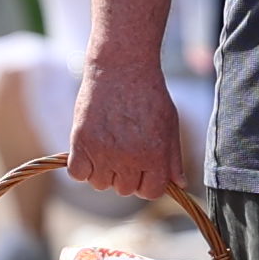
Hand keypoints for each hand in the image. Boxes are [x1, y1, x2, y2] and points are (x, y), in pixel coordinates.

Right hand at [68, 56, 184, 203]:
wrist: (122, 67)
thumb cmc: (149, 94)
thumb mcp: (169, 125)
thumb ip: (172, 158)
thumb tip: (180, 184)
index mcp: (154, 157)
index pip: (150, 192)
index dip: (147, 182)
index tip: (142, 169)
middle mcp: (129, 159)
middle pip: (124, 189)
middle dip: (125, 174)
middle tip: (123, 149)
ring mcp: (103, 152)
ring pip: (100, 183)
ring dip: (103, 171)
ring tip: (107, 145)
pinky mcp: (81, 142)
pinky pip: (78, 174)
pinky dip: (82, 166)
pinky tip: (90, 150)